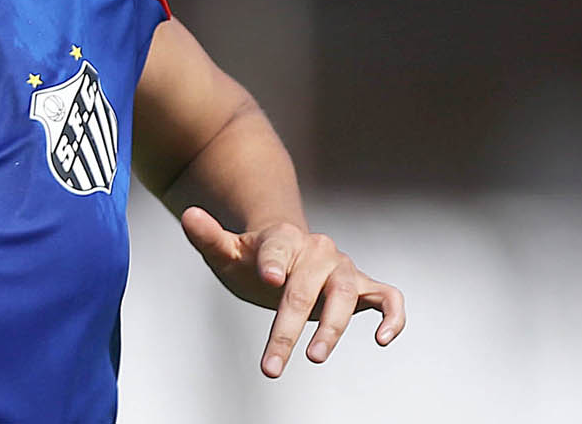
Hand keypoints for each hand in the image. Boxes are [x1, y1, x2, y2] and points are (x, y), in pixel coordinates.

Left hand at [180, 206, 404, 377]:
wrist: (285, 256)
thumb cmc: (253, 259)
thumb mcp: (226, 251)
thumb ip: (208, 237)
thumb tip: (189, 216)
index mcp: (283, 237)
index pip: (278, 247)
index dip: (275, 261)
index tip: (269, 278)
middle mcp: (317, 250)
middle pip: (303, 287)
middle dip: (287, 328)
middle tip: (271, 365)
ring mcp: (342, 268)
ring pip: (344, 295)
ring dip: (332, 329)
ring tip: (314, 357)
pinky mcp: (364, 287)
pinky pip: (388, 298)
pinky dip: (392, 316)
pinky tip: (381, 339)